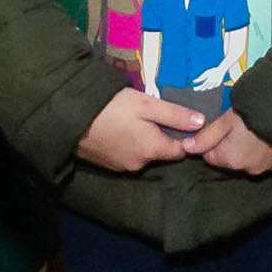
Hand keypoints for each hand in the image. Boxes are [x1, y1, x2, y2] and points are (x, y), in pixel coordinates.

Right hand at [72, 85, 218, 168]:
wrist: (70, 117)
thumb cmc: (112, 107)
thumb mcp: (147, 104)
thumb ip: (175, 114)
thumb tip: (201, 123)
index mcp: (152, 150)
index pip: (180, 152)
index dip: (184, 138)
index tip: (181, 123)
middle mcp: (139, 164)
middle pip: (160, 153)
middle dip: (160, 137)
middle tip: (151, 115)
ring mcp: (121, 166)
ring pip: (142, 154)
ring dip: (142, 141)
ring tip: (133, 120)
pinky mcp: (106, 165)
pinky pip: (126, 155)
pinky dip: (127, 145)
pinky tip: (119, 129)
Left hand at [178, 106, 271, 177]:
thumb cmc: (256, 115)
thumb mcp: (226, 121)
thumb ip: (206, 136)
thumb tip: (186, 148)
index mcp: (229, 159)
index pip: (210, 155)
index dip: (212, 139)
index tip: (221, 126)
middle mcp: (245, 169)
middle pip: (229, 157)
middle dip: (230, 143)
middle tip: (240, 124)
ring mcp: (264, 168)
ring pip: (246, 158)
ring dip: (247, 146)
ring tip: (256, 127)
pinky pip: (264, 158)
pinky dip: (263, 149)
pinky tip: (268, 133)